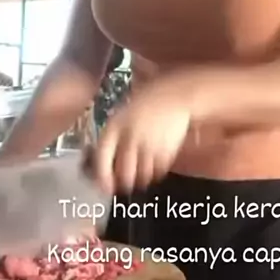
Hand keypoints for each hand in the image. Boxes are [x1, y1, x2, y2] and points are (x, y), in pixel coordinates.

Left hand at [93, 75, 191, 193]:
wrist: (178, 95)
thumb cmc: (150, 101)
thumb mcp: (124, 112)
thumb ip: (114, 134)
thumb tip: (104, 155)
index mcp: (116, 125)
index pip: (102, 156)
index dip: (101, 175)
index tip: (103, 185)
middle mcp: (131, 137)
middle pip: (124, 172)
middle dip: (123, 182)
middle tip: (124, 184)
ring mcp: (150, 145)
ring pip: (142, 175)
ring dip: (140, 178)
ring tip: (140, 173)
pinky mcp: (167, 151)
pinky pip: (158, 171)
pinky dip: (155, 172)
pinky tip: (153, 163)